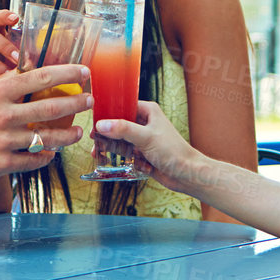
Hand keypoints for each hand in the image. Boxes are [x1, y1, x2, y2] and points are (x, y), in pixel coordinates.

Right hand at [0, 63, 91, 181]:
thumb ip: (5, 84)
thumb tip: (32, 70)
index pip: (41, 77)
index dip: (67, 74)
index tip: (85, 72)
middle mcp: (2, 115)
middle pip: (51, 107)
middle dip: (76, 103)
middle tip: (90, 100)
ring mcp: (2, 141)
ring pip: (46, 138)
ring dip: (67, 136)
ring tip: (78, 132)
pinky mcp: (0, 164)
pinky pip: (32, 160)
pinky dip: (46, 156)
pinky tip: (52, 153)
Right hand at [94, 101, 208, 194]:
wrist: (186, 173)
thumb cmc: (172, 151)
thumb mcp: (146, 137)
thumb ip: (123, 130)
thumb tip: (101, 125)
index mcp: (148, 111)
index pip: (123, 106)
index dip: (108, 113)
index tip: (94, 120)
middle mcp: (145, 123)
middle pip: (119, 124)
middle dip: (106, 132)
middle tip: (93, 139)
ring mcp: (143, 139)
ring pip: (121, 139)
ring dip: (110, 146)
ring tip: (97, 152)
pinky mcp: (142, 153)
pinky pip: (126, 152)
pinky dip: (119, 156)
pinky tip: (109, 160)